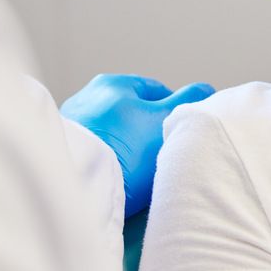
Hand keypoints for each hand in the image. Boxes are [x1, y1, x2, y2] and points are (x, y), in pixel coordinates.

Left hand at [60, 73, 214, 216]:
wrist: (75, 186)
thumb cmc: (122, 149)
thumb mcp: (165, 119)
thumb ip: (188, 100)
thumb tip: (206, 88)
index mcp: (113, 83)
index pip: (156, 91)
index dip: (174, 112)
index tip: (182, 134)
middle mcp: (87, 98)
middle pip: (132, 115)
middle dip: (147, 133)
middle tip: (162, 157)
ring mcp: (72, 127)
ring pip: (114, 136)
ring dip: (126, 150)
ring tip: (137, 174)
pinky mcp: (64, 153)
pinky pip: (96, 154)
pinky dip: (108, 163)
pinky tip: (116, 180)